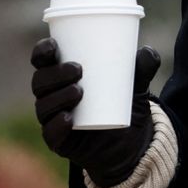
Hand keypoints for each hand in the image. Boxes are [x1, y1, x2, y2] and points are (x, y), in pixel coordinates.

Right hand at [30, 37, 160, 187]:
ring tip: (79, 91)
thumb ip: (144, 66)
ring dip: (58, 96)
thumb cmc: (123, 102)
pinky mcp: (60, 142)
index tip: (53, 45)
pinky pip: (51, 134)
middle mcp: (52, 96)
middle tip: (78, 69)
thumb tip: (147, 52)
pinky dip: (57, 125)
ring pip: (44, 106)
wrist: (130, 141)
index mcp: (62, 76)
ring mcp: (54, 120)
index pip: (43, 61)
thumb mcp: (136, 84)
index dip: (42, 52)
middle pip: (41, 82)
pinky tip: (68, 119)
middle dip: (55, 74)